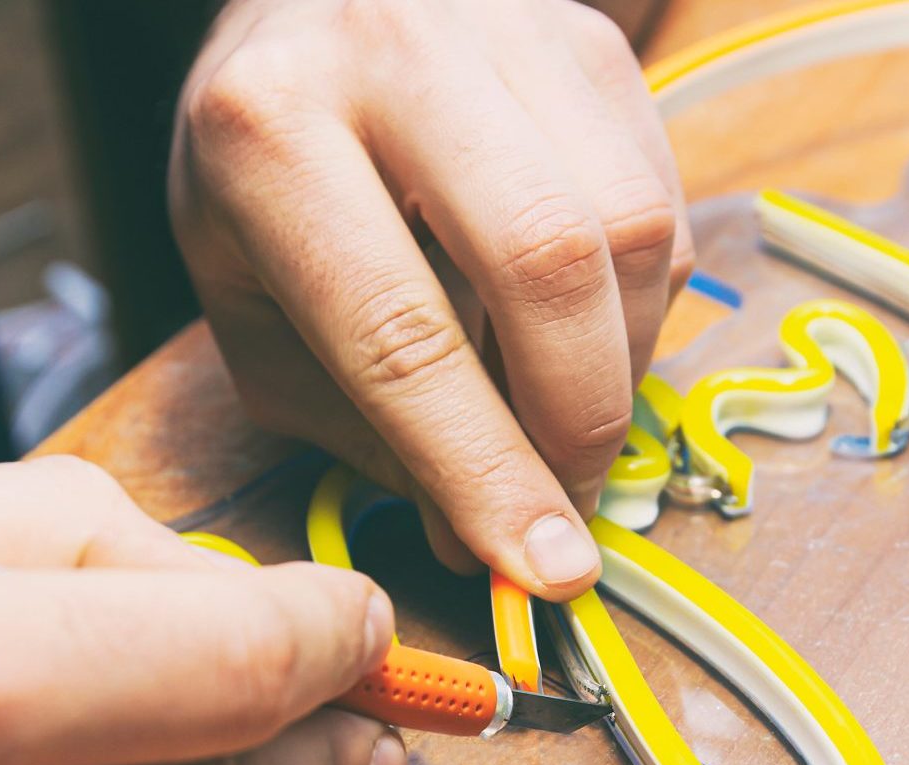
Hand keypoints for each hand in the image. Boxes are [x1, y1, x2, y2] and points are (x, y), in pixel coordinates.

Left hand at [171, 0, 690, 598]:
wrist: (305, 8)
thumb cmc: (265, 174)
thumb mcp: (248, 298)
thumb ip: (350, 422)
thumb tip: (474, 538)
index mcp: (268, 132)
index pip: (400, 333)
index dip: (483, 468)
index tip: (541, 566)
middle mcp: (391, 53)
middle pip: (546, 262)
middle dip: (576, 422)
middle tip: (566, 508)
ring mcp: (505, 29)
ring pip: (627, 231)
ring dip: (618, 370)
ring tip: (563, 424)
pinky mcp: (589, 37)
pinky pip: (660, 203)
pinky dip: (639, 308)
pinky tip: (579, 336)